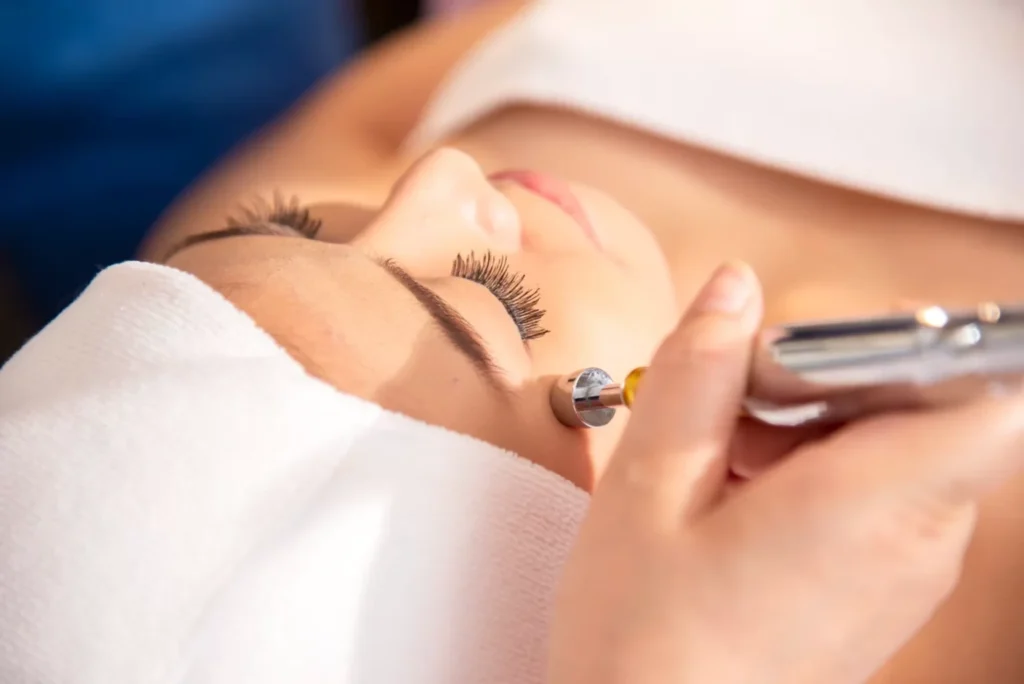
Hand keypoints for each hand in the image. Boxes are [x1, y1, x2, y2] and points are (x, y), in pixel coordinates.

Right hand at [548, 262, 1023, 683]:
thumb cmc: (644, 646)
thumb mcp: (648, 488)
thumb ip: (697, 372)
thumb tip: (735, 288)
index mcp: (875, 507)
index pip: (986, 392)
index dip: (931, 335)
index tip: (830, 333)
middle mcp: (919, 539)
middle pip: (928, 402)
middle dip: (829, 370)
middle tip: (732, 388)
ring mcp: (906, 567)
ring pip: (895, 441)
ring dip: (809, 417)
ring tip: (717, 450)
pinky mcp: (880, 585)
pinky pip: (875, 488)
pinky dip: (810, 463)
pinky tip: (731, 489)